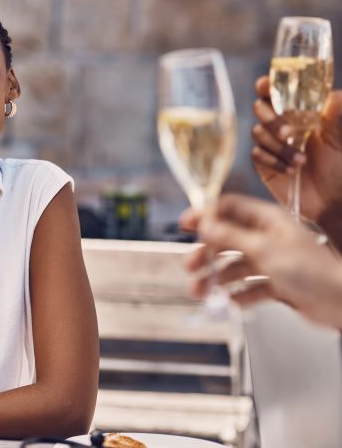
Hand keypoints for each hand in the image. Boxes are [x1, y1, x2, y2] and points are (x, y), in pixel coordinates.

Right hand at [185, 194, 341, 326]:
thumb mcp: (263, 249)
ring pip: (236, 266)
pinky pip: (250, 287)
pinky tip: (229, 303)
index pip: (229, 208)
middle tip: (190, 266)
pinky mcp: (278, 284)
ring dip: (217, 278)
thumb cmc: (310, 270)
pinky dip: (237, 295)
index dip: (206, 214)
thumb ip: (231, 236)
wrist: (340, 301)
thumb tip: (205, 225)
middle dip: (207, 253)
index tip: (185, 225)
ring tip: (201, 291)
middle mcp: (268, 237)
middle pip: (228, 239)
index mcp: (268, 220)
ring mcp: (273, 261)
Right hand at [251, 76, 341, 221]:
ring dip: (279, 146)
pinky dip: (274, 161)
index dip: (267, 85)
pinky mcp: (264, 162)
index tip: (267, 87)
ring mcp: (271, 143)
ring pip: (258, 132)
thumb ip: (336, 111)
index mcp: (300, 109)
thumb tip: (332, 95)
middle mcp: (282, 123)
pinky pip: (257, 154)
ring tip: (302, 160)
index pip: (276, 90)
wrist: (335, 197)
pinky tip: (291, 170)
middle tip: (289, 133)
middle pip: (260, 108)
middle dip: (272, 119)